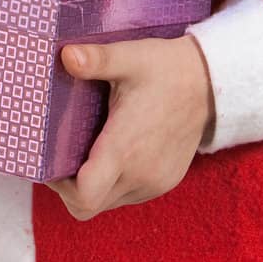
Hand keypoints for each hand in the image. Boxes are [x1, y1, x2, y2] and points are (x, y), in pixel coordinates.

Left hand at [43, 34, 214, 219]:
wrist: (211, 83)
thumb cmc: (166, 68)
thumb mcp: (131, 57)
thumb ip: (97, 59)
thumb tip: (66, 55)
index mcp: (125, 149)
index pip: (84, 196)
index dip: (58, 185)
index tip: (50, 160)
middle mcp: (140, 175)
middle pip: (88, 206)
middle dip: (68, 187)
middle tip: (60, 155)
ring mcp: (154, 183)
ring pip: (107, 203)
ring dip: (90, 186)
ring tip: (84, 150)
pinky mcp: (164, 182)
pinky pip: (127, 195)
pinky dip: (111, 183)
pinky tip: (110, 153)